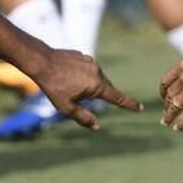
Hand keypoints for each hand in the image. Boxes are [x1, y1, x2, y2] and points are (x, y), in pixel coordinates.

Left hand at [28, 49, 142, 129]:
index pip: (118, 98)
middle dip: (96, 95)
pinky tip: (66, 75)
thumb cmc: (54, 86)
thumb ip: (84, 118)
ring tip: (67, 84)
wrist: (42, 62)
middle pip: (105, 88)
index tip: (140, 108)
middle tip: (75, 95)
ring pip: (95, 78)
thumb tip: (97, 126)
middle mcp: (98, 72)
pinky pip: (87, 69)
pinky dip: (81, 75)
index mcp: (97, 85)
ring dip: (88, 84)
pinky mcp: (83, 56)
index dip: (129, 104)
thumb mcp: (67, 108)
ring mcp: (91, 62)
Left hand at [159, 42, 182, 130]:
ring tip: (166, 123)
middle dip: (167, 106)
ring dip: (170, 116)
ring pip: (176, 106)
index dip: (164, 92)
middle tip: (166, 114)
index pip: (166, 81)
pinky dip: (182, 123)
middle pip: (170, 95)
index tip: (164, 98)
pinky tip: (178, 129)